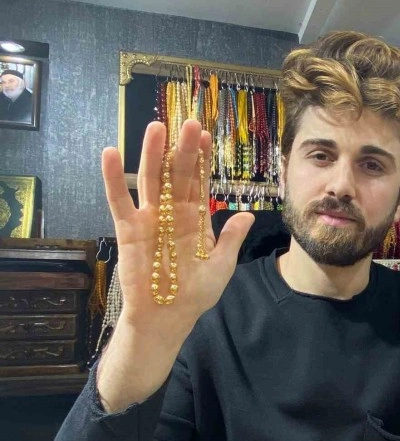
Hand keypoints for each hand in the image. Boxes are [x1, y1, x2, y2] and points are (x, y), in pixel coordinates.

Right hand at [102, 119, 254, 328]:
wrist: (168, 317)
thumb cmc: (196, 294)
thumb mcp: (222, 266)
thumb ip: (231, 239)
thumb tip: (246, 215)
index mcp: (195, 219)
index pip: (199, 182)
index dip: (201, 160)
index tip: (205, 135)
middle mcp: (172, 213)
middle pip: (177, 175)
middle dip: (183, 150)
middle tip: (188, 122)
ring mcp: (149, 219)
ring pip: (150, 181)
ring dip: (153, 154)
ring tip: (157, 127)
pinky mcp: (128, 230)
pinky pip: (119, 201)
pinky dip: (114, 178)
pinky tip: (111, 153)